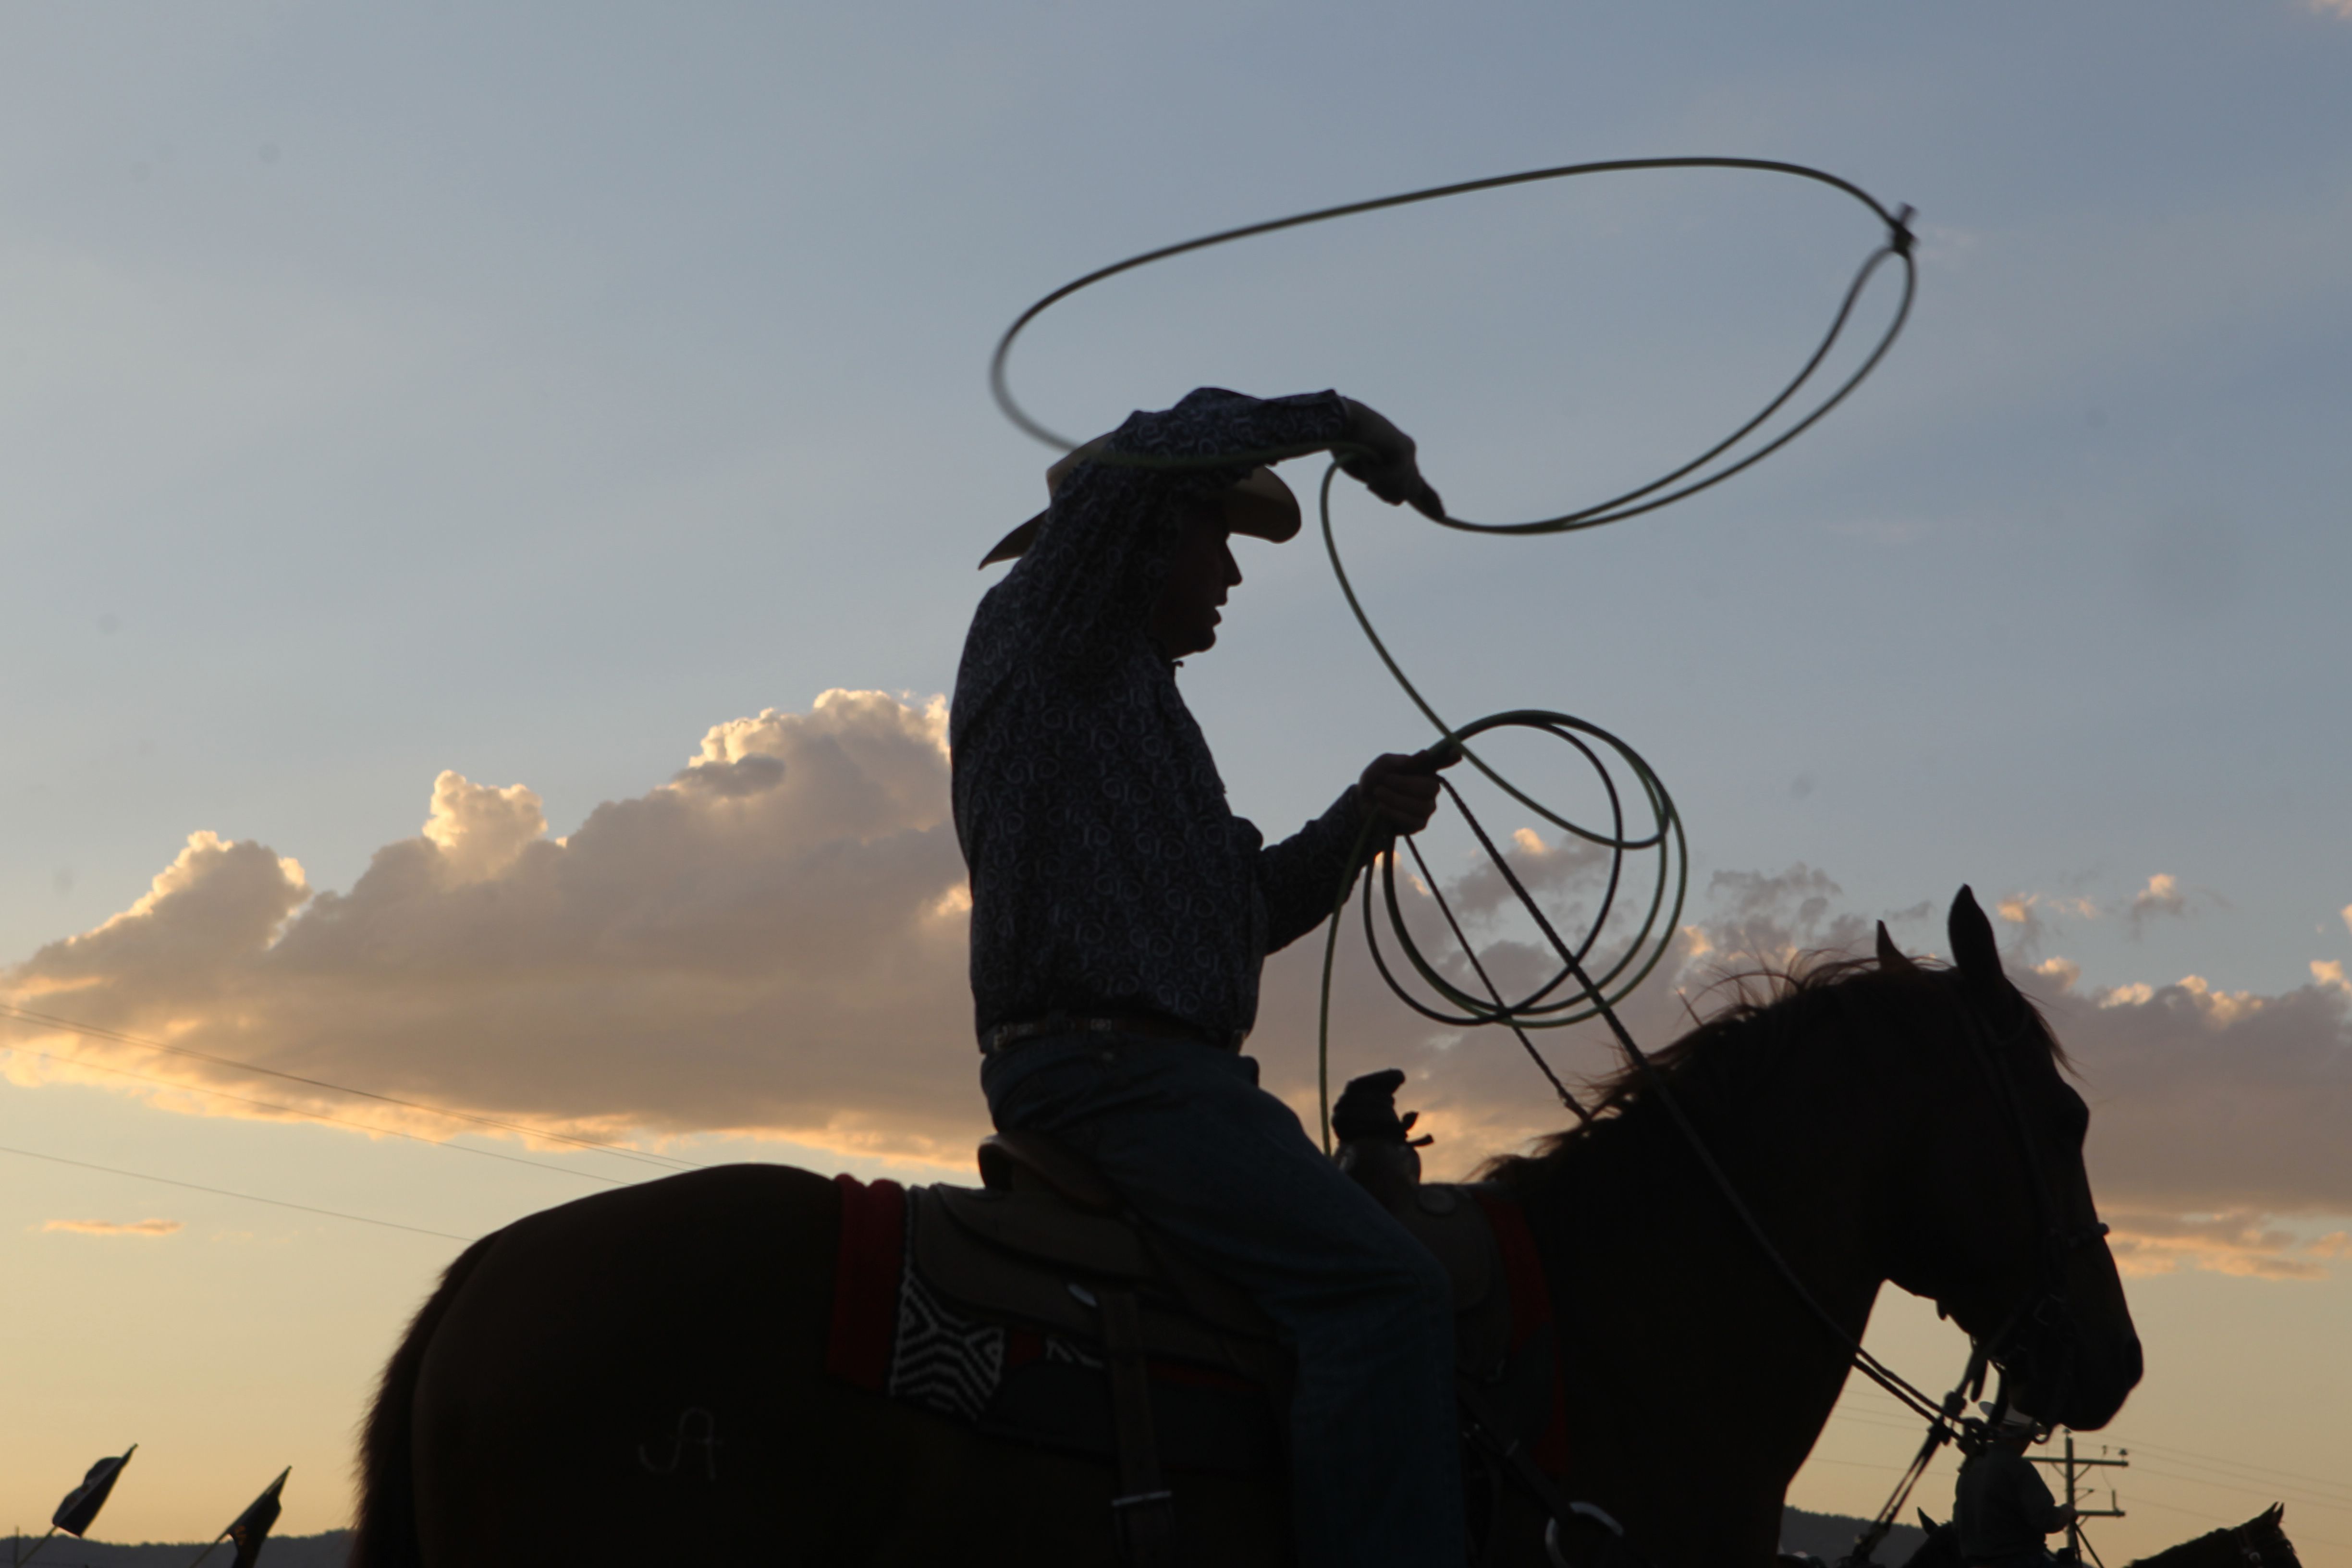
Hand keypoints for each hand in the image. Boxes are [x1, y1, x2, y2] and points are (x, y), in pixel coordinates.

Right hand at [1337, 398, 1443, 519]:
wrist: (1340, 420)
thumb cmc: (1347, 446)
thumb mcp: (1366, 475)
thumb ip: (1384, 488)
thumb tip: (1399, 499)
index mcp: (1400, 460)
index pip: (1420, 484)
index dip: (1431, 501)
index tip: (1441, 515)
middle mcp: (1408, 455)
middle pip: (1408, 491)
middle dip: (1386, 490)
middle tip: (1367, 474)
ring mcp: (1408, 451)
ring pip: (1401, 488)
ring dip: (1377, 482)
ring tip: (1364, 461)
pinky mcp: (1403, 449)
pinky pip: (1394, 478)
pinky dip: (1376, 474)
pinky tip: (1368, 459)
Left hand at [1358, 742, 1458, 836]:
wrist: (1361, 803)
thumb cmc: (1375, 779)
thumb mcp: (1382, 765)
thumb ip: (1401, 761)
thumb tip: (1424, 754)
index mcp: (1424, 769)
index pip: (1443, 763)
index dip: (1451, 759)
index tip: (1456, 753)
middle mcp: (1430, 788)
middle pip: (1433, 787)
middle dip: (1407, 784)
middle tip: (1386, 780)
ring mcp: (1427, 807)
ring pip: (1423, 806)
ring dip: (1397, 799)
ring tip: (1379, 793)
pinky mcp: (1419, 824)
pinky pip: (1414, 820)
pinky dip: (1395, 812)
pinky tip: (1382, 808)